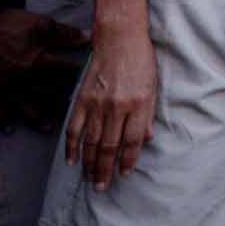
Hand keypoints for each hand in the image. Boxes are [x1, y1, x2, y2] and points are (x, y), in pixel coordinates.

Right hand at [0, 9, 90, 127]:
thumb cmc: (6, 24)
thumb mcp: (40, 24)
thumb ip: (64, 34)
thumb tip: (86, 38)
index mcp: (37, 61)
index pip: (63, 71)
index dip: (76, 74)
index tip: (87, 79)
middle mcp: (22, 79)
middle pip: (46, 93)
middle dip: (60, 100)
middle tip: (73, 109)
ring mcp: (3, 87)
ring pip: (24, 106)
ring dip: (37, 117)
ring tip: (50, 126)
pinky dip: (2, 120)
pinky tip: (10, 129)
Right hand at [63, 30, 157, 188]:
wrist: (119, 38)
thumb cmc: (141, 61)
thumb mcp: (152, 87)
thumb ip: (148, 116)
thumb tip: (146, 140)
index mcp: (138, 105)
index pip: (132, 142)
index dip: (128, 161)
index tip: (125, 174)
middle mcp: (117, 108)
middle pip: (109, 147)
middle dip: (105, 170)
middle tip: (102, 187)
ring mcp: (97, 104)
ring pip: (90, 142)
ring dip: (89, 164)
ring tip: (89, 179)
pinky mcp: (82, 99)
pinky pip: (74, 128)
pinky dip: (72, 146)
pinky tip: (71, 160)